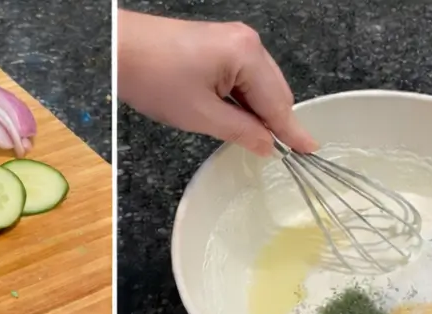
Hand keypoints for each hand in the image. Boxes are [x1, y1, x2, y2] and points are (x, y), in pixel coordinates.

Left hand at [117, 10, 316, 156]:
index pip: (278, 102)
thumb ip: (241, 131)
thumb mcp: (202, 116)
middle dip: (276, 122)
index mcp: (247, 55)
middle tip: (281, 154)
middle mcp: (247, 43)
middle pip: (274, 91)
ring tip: (257, 141)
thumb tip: (267, 146)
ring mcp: (233, 41)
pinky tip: (240, 120)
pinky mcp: (219, 46)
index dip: (292, 131)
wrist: (121, 51)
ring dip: (258, 113)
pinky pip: (243, 78)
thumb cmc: (155, 79)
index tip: (310, 150)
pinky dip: (244, 101)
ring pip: (259, 86)